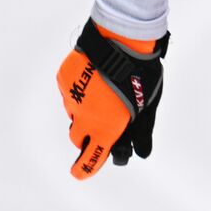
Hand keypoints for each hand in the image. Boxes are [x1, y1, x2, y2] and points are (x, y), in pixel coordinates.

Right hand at [56, 18, 169, 178]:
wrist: (121, 39)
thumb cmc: (140, 73)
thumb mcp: (147, 104)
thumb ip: (142, 131)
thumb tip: (142, 152)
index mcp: (104, 127)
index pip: (88, 160)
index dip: (84, 169)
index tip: (81, 172)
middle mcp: (83, 117)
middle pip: (78, 138)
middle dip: (87, 135)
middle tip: (102, 121)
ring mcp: (71, 98)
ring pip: (74, 112)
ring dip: (85, 109)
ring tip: (104, 90)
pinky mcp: (64, 80)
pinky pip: (70, 91)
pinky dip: (80, 88)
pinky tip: (95, 74)